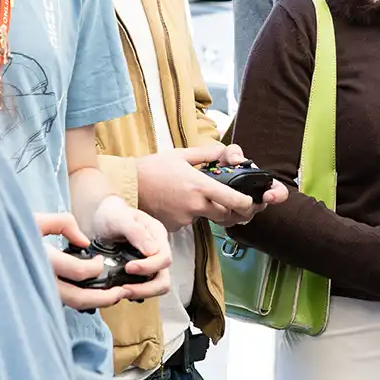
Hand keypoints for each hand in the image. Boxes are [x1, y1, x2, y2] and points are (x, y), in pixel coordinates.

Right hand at [37, 212, 125, 311]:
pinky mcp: (35, 296)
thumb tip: (84, 242)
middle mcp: (40, 280)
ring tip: (113, 297)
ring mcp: (36, 291)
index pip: (79, 271)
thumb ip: (63, 223)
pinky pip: (61, 303)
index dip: (97, 267)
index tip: (100, 260)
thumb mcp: (35, 219)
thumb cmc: (8, 230)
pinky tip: (91, 294)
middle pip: (78, 298)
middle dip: (104, 298)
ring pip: (70, 305)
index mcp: (42, 259)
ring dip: (94, 303)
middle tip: (122, 293)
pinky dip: (79, 301)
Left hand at [86, 196, 173, 302]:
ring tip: (121, 291)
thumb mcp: (120, 218)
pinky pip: (144, 287)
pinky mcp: (141, 273)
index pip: (164, 258)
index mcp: (157, 235)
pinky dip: (134, 292)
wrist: (102, 218)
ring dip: (141, 293)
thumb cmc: (111, 214)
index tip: (128, 267)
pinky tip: (119, 289)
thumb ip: (135, 232)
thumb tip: (151, 252)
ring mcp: (150, 263)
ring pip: (157, 286)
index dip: (147, 267)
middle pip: (164, 278)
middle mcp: (158, 251)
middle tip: (124, 289)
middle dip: (146, 288)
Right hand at [135, 143, 278, 230]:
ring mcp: (185, 219)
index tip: (250, 203)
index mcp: (200, 185)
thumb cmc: (154, 168)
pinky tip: (178, 203)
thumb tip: (227, 152)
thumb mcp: (182, 154)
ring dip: (207, 211)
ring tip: (193, 197)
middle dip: (231, 211)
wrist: (128, 185)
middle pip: (225, 215)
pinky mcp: (175, 227)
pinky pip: (189, 223)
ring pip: (206, 219)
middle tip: (231, 204)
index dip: (247, 204)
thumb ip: (208, 154)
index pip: (235, 201)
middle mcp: (195, 205)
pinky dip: (189, 215)